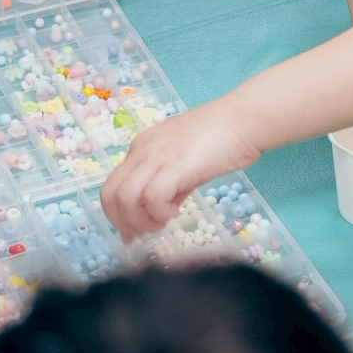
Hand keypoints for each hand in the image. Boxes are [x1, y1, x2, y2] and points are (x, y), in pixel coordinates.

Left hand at [101, 97, 263, 239]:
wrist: (243, 119)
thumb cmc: (221, 138)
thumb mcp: (184, 162)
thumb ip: (168, 185)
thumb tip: (157, 215)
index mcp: (141, 148)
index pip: (114, 185)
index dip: (119, 214)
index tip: (133, 232)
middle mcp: (141, 151)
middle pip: (110, 194)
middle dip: (123, 222)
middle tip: (144, 233)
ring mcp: (156, 157)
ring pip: (124, 198)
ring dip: (139, 221)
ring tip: (162, 223)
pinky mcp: (175, 166)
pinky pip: (152, 197)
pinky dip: (159, 213)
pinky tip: (175, 212)